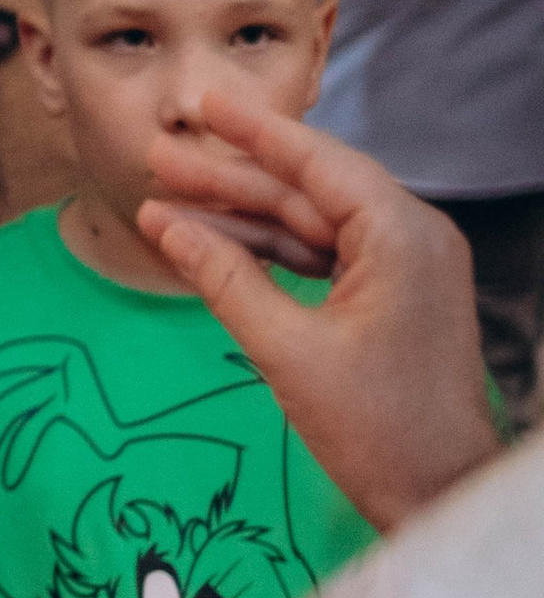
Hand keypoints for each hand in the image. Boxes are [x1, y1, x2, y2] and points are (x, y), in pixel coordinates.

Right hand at [137, 85, 493, 531]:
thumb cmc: (377, 431)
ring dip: (241, 217)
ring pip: (310, 224)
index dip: (253, 131)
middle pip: (307, 190)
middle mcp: (412, 238)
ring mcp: (404, 267)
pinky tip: (211, 248)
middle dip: (230, 178)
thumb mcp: (287, 351)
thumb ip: (224, 280)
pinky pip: (322, 257)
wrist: (440, 493)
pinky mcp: (392, 296)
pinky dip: (269, 253)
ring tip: (167, 205)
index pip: (317, 163)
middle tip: (158, 159)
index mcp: (402, 237)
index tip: (203, 104)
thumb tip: (164, 225)